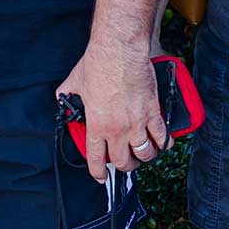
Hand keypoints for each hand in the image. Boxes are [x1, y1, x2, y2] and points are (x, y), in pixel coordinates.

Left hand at [59, 42, 167, 181]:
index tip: (101, 176)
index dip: (98, 172)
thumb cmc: (98, 64)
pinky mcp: (153, 112)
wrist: (119, 51)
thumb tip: (63, 98)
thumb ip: (68, 95)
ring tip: (144, 153)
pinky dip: (164, 143)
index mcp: (97, 126)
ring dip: (145, 157)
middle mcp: (117, 129)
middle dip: (125, 166)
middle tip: (125, 162)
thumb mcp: (74, 83)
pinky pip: (163, 136)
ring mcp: (137, 123)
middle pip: (124, 162)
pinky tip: (163, 142)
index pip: (96, 160)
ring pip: (145, 154)